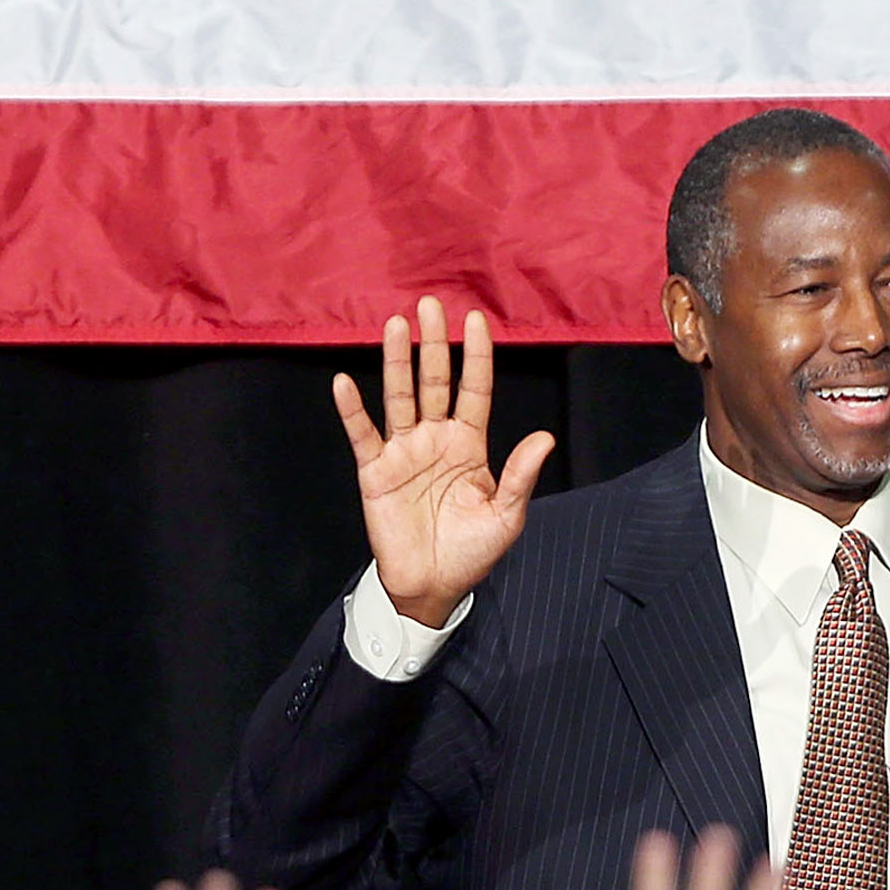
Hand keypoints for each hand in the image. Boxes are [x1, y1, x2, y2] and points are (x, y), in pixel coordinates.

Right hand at [333, 296, 555, 627]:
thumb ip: (520, 475)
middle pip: (435, 382)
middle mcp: (436, 438)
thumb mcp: (505, 515)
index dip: (476, 356)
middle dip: (434, 344)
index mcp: (471, 444)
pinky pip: (363, 434)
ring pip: (400, 397)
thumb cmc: (473, 550)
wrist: (433, 585)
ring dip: (397, 362)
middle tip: (431, 304)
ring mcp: (404, 451)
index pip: (474, 389)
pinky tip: (345, 381)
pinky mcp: (375, 470)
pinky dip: (352, 409)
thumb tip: (544, 436)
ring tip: (396, 324)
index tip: (477, 320)